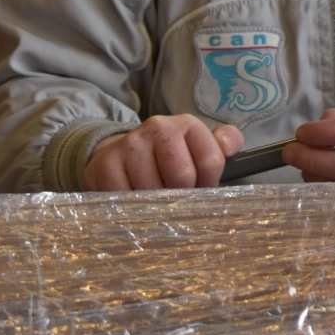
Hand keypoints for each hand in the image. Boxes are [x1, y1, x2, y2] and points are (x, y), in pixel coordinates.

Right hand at [83, 115, 242, 190]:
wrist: (118, 153)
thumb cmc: (167, 155)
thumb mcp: (198, 146)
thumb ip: (223, 144)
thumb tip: (228, 147)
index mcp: (186, 124)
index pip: (211, 160)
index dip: (209, 184)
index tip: (201, 190)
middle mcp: (158, 128)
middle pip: (183, 177)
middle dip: (183, 197)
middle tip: (177, 201)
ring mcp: (130, 145)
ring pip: (154, 191)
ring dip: (158, 206)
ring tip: (156, 202)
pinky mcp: (106, 166)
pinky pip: (127, 200)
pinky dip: (134, 210)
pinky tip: (136, 204)